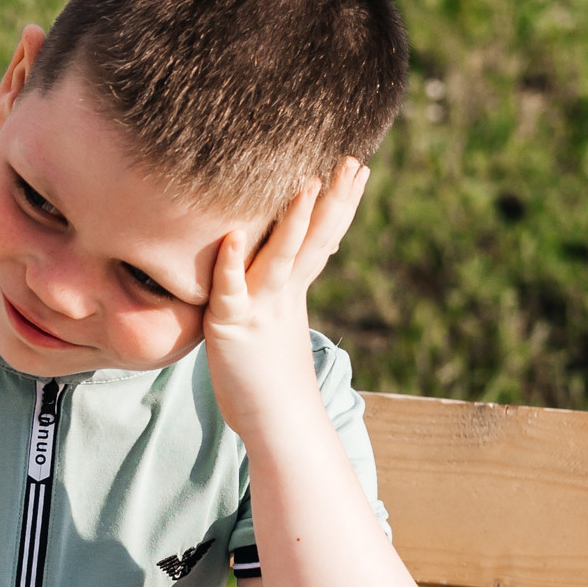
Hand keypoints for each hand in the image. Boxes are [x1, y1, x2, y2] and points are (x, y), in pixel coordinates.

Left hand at [200, 162, 369, 448]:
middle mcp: (282, 293)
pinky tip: (230, 236)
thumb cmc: (271, 380)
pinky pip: (229, 291)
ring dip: (294, 222)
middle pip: (314, 239)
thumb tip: (277, 279)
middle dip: (334, 200)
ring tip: (308, 186)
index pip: (322, 237)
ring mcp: (260, 309)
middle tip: (353, 162)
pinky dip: (230, 264)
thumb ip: (274, 296)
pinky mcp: (231, 327)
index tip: (358, 168)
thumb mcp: (276, 326)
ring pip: (279, 257)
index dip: (341, 203)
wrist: (277, 424)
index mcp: (292, 290)